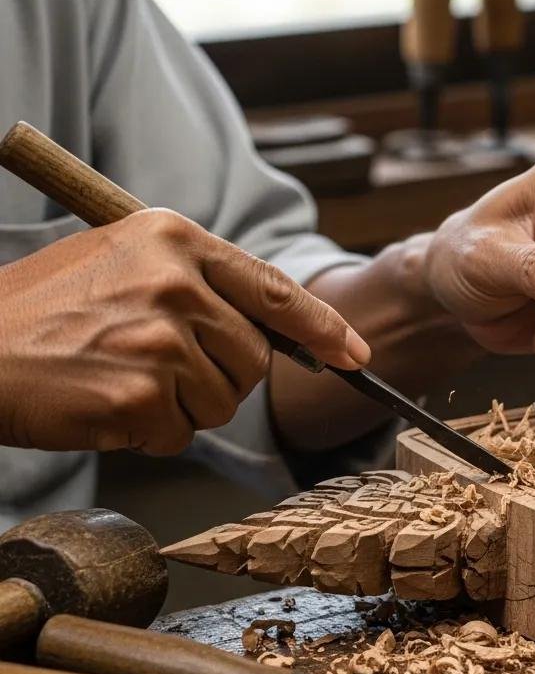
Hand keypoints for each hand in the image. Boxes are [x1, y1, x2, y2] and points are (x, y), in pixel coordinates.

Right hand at [0, 209, 367, 454]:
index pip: (273, 288)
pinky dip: (148, 434)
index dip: (322, 329)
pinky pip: (179, 433)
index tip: (354, 355)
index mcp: (174, 240)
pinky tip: (105, 407)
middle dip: (220, 378)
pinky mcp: (138, 394)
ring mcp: (158, 339)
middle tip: (157, 369)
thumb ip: (198, 286)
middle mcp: (174, 282)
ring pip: (223, 401)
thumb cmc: (41, 311)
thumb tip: (273, 328)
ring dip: (182, 407)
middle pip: (253, 359)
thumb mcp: (122, 263)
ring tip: (122, 381)